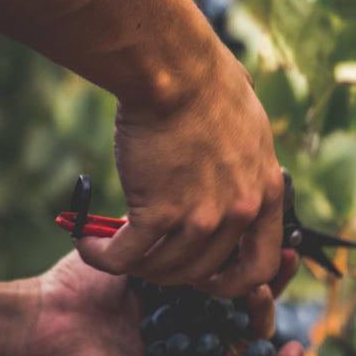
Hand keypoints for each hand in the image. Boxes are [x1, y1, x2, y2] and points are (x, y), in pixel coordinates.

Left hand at [14, 250, 302, 355]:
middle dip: (274, 322)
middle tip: (269, 296)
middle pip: (249, 341)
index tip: (289, 255)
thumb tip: (220, 215)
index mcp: (189, 306)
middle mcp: (189, 340)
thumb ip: (178, 241)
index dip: (271, 279)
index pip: (242, 296)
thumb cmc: (79, 282)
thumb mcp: (141, 252)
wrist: (38, 316)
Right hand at [74, 52, 285, 298]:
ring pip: (165, 269)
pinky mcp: (159, 211)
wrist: (176, 72)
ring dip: (135, 266)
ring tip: (112, 249)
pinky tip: (87, 246)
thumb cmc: (209, 87)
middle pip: (206, 271)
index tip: (209, 278)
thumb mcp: (252, 132)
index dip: (233, 282)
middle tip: (151, 260)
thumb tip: (239, 169)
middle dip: (174, 273)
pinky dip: (101, 257)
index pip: (262, 264)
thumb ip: (248, 167)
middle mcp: (240, 211)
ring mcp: (202, 215)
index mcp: (267, 193)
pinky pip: (126, 256)